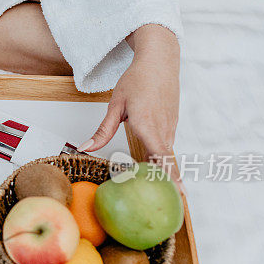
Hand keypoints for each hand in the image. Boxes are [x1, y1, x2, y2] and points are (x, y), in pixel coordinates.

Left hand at [80, 25, 180, 179]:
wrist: (159, 59)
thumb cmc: (137, 79)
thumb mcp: (115, 104)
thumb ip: (103, 130)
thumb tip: (87, 148)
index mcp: (147, 123)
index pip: (160, 156)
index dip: (168, 175)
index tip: (176, 192)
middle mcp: (162, 127)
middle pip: (166, 161)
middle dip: (169, 182)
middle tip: (171, 203)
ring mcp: (170, 126)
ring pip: (166, 154)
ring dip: (163, 171)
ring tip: (162, 192)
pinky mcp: (171, 124)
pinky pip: (166, 145)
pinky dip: (162, 158)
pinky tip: (154, 169)